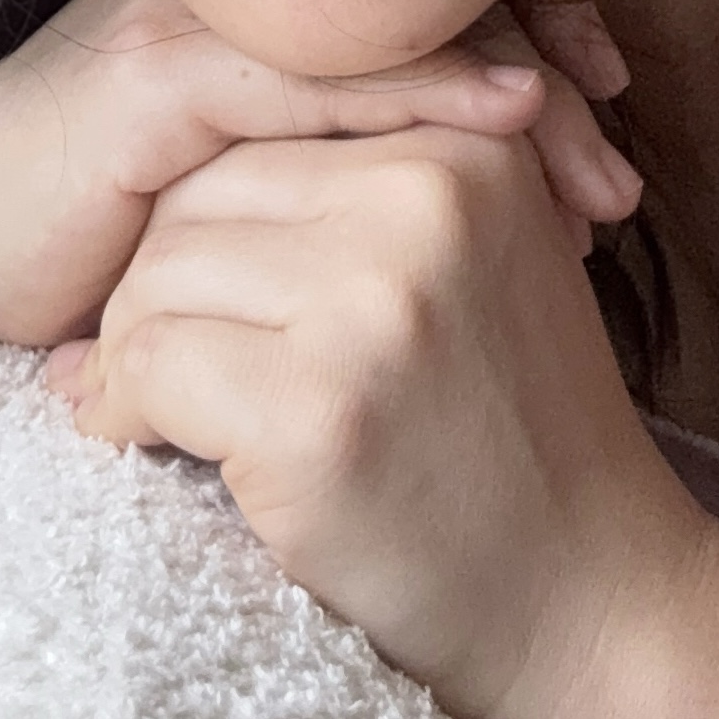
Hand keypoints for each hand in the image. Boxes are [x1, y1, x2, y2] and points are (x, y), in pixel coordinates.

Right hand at [0, 0, 638, 351]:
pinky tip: (503, 116)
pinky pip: (315, 72)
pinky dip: (424, 89)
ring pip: (392, 25)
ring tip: (594, 173)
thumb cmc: (87, 228)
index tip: (611, 88)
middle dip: (549, 58)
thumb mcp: (233, 179)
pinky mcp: (156, 76)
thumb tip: (475, 180)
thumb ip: (326, 148)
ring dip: (515, 90)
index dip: (534, 9)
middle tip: (620, 167)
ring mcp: (193, 15)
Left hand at [45, 121, 704, 718]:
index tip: (207, 291)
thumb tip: (178, 150)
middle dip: (155, 284)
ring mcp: (374, 302)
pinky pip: (152, 368)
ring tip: (153, 402)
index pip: (263, 125)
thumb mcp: (473, 253)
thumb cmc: (512, 424)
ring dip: (132, 350)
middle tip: (154, 359)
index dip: (210, 216)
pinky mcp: (317, 408)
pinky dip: (127, 411)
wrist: (591, 593)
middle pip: (198, 197)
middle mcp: (424, 199)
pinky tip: (149, 442)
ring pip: (158, 277)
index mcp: (464, 141)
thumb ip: (362, 179)